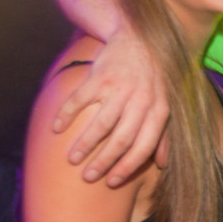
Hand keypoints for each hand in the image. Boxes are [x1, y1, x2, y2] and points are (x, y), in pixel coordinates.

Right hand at [52, 27, 168, 185]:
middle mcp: (141, 101)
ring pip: (100, 125)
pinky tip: (57, 129)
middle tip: (87, 177)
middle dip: (103, 162)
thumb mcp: (165, 104)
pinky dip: (66, 116)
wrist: (138, 38)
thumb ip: (164, 135)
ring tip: (72, 159)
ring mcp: (119, 88)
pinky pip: (79, 101)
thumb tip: (163, 165)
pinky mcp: (99, 77)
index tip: (111, 182)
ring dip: (84, 145)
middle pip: (120, 140)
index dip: (127, 167)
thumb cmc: (152, 80)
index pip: (143, 147)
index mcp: (158, 111)